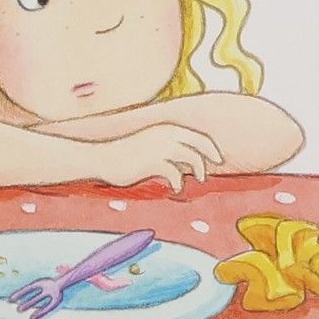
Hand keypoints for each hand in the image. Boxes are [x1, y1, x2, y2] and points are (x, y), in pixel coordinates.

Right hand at [95, 124, 225, 193]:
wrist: (102, 158)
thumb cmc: (124, 154)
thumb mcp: (148, 144)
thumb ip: (166, 148)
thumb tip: (184, 162)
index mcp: (166, 128)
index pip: (198, 136)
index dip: (210, 148)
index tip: (217, 159)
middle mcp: (166, 135)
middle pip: (199, 145)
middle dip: (209, 158)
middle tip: (209, 173)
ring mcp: (160, 147)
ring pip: (191, 158)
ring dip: (197, 171)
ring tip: (197, 181)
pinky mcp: (153, 162)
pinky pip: (175, 173)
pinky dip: (179, 183)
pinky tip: (176, 189)